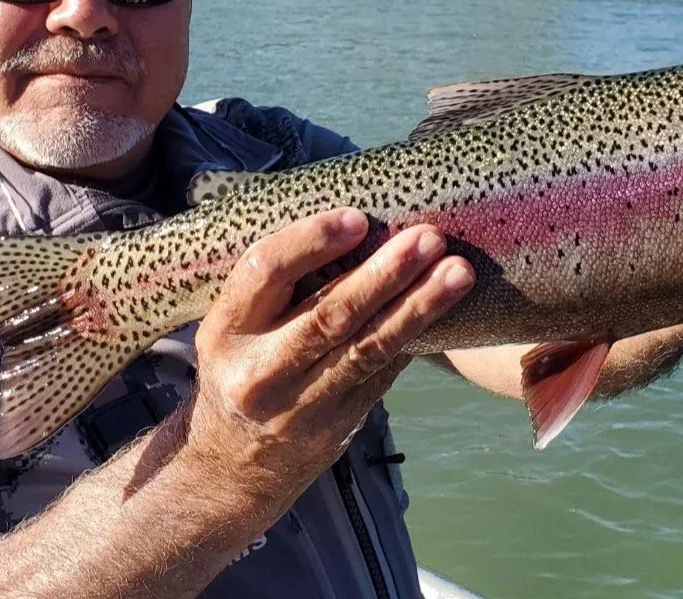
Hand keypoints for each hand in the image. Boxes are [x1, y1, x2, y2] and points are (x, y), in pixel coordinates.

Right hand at [182, 208, 472, 502]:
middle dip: (386, 274)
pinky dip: (414, 337)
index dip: (312, 241)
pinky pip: (383, 371)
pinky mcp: (339, 424)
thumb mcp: (230, 327)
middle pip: (330, 315)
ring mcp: (302, 405)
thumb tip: (353, 223)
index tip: (358, 219)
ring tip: (458, 272)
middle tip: (429, 239)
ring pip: (369, 348)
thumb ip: (274, 285)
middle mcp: (261, 371)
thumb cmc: (239, 367)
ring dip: (419, 306)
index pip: (266, 273)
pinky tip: (448, 310)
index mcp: (224, 332)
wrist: (233, 463)